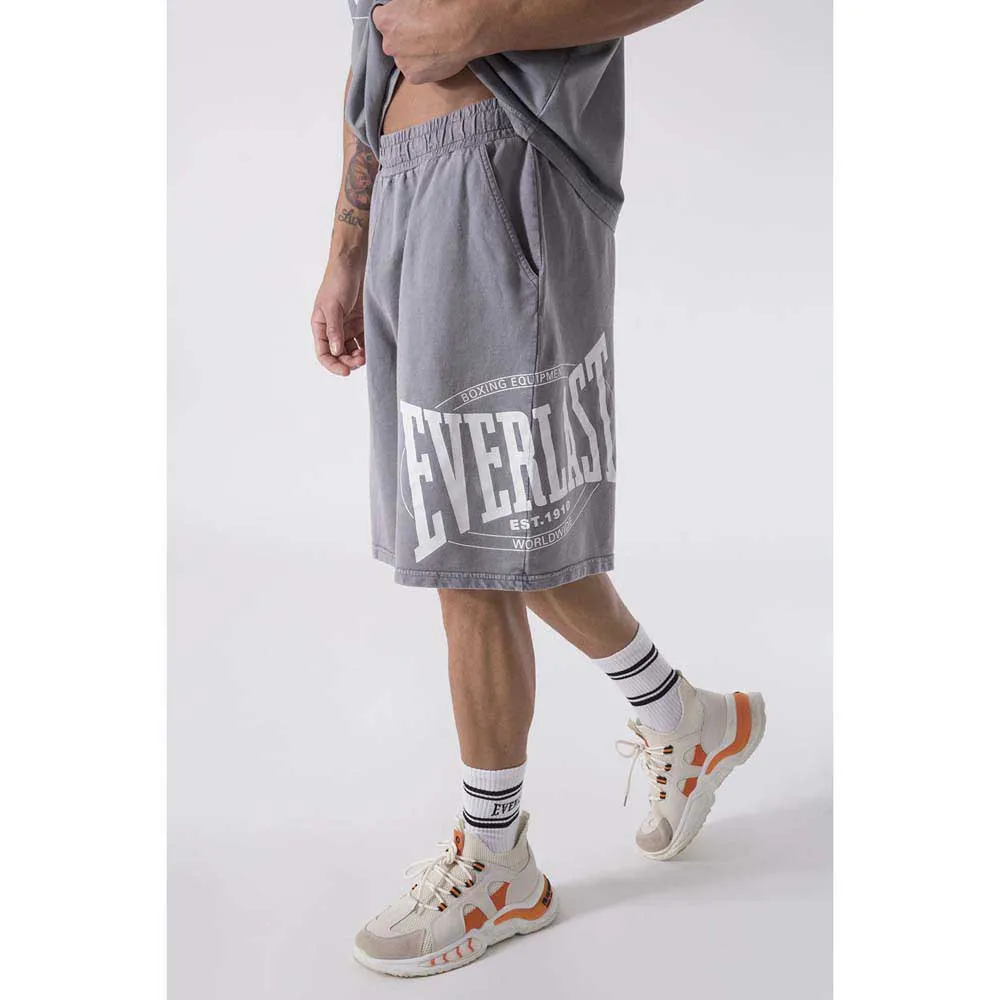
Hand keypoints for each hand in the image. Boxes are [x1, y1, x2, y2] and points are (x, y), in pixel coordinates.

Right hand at [312, 251, 366, 376]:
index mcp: (320, 326)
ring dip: (359, 356)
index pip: (323, 353)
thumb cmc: (337, 280)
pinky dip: (368, 347)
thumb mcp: (333, 306)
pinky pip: (364, 340)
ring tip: (367, 354)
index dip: (333, 365)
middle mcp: (333, 329)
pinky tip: (374, 347)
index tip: (346, 372)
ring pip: (353, 350)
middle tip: (361, 361)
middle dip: (349, 361)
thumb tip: (336, 351)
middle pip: (339, 355)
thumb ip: (334, 329)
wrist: (353, 263)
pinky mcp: (362, 322)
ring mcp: (348, 326)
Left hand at [372, 0, 479, 83]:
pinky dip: (424, 67)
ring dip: (414, 54)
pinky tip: (436, 57)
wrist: (462, 28)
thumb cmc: (441, 6)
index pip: (381, 19)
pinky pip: (415, 72)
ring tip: (433, 46)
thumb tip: (409, 9)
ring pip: (404, 58)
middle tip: (423, 33)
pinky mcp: (414, 77)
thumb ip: (404, 5)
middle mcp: (389, 44)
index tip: (407, 18)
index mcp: (385, 20)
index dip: (396, 18)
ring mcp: (401, 63)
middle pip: (392, 42)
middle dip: (404, 38)